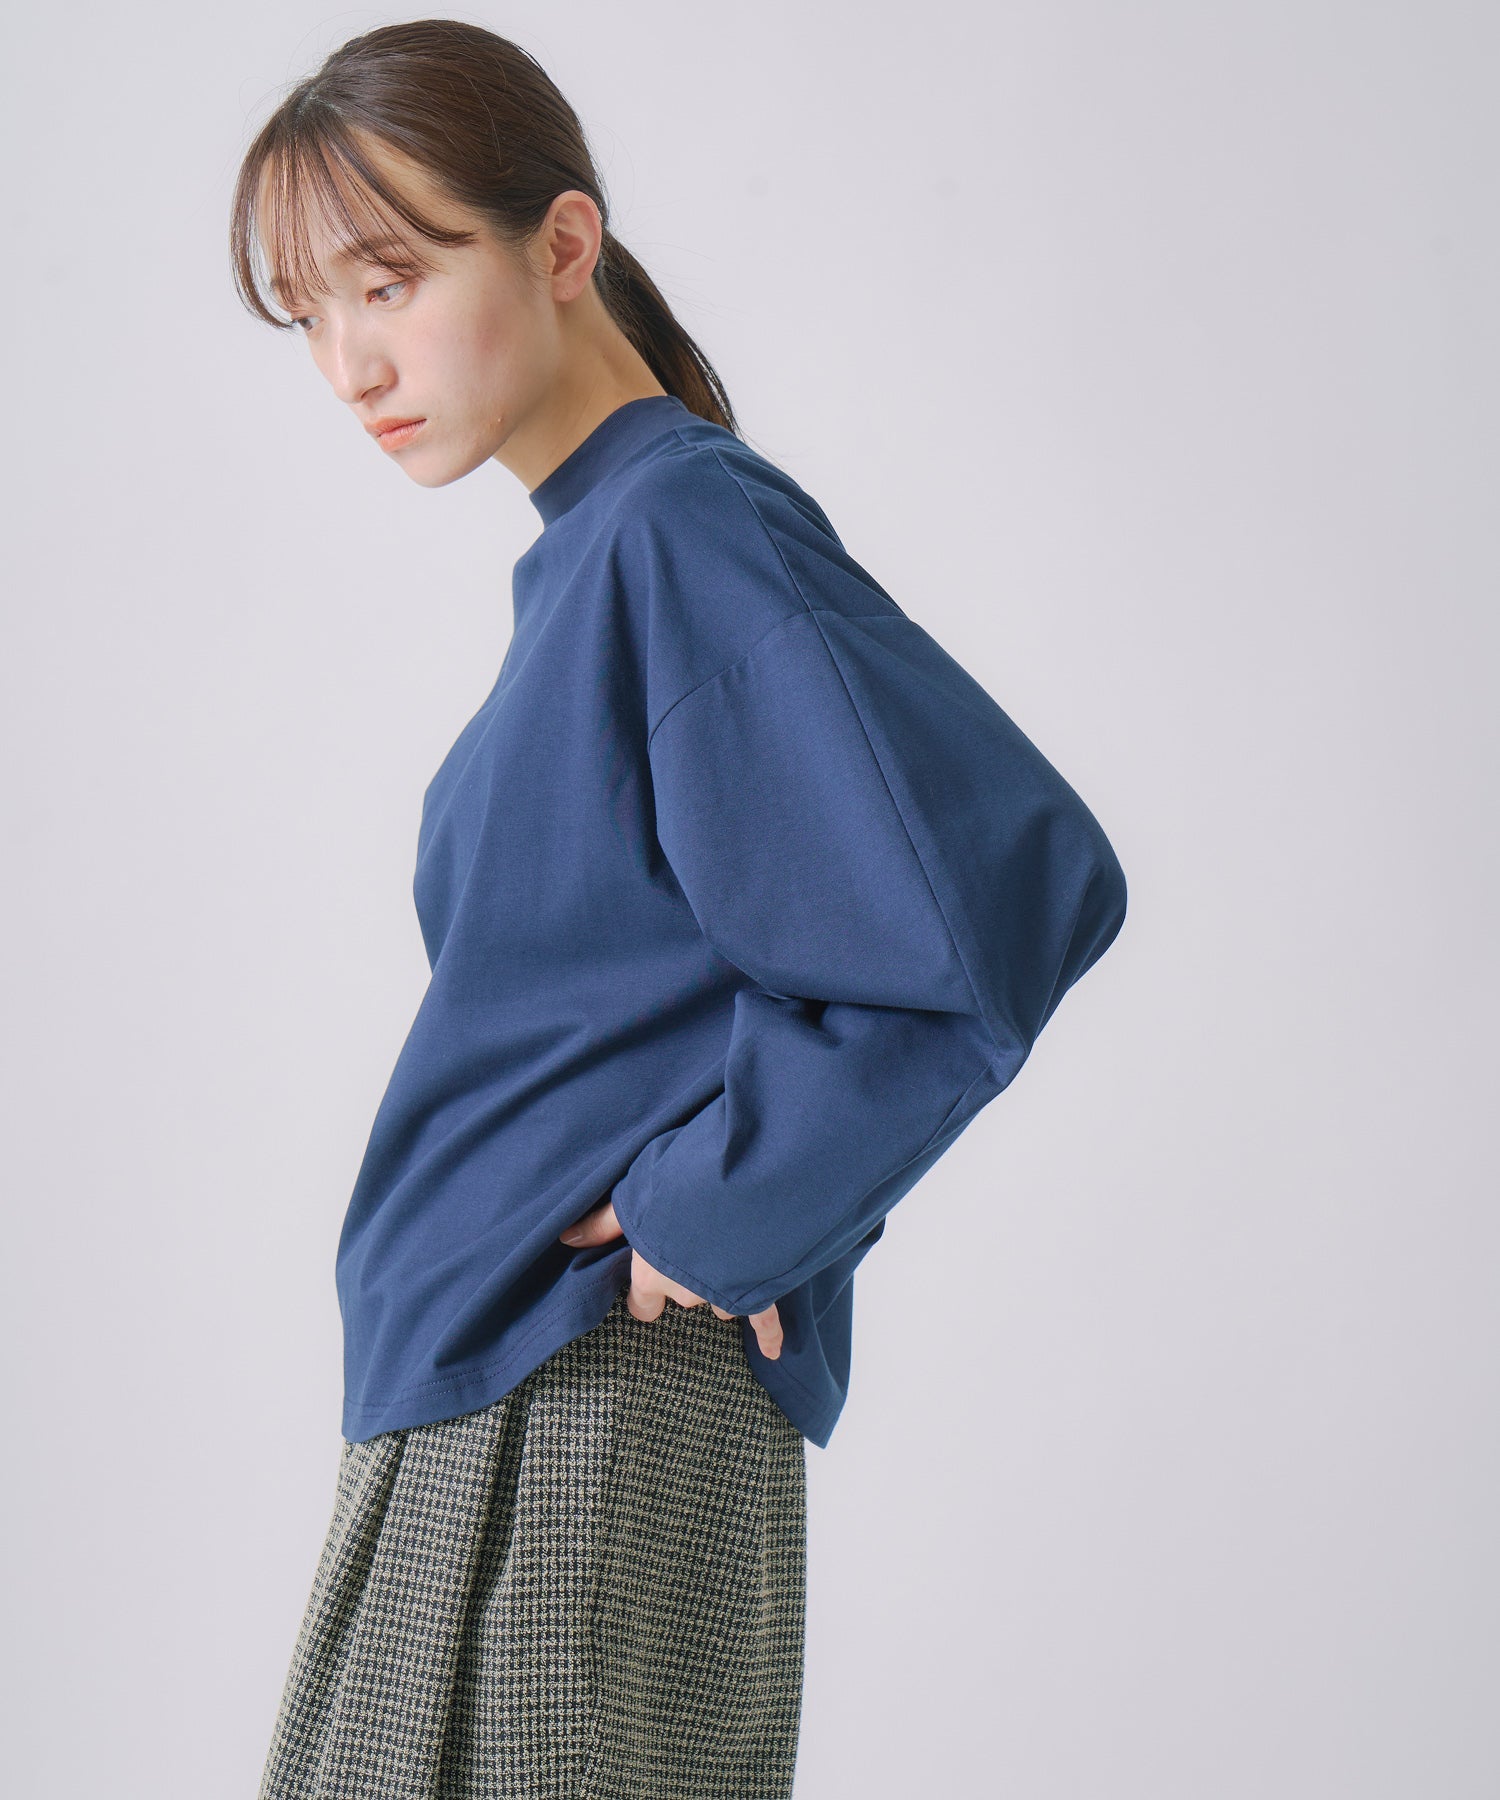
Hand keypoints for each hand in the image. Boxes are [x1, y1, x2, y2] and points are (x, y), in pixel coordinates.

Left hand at [559, 1199, 782, 1360]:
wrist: (735, 1196)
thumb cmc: (678, 1194)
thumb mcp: (631, 1200)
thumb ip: (604, 1223)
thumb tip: (566, 1238)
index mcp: (652, 1276)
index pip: (642, 1303)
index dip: (647, 1291)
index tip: (652, 1278)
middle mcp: (686, 1293)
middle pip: (685, 1296)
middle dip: (691, 1277)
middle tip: (697, 1247)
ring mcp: (724, 1296)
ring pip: (721, 1300)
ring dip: (725, 1284)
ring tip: (732, 1256)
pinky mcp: (758, 1292)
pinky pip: (764, 1318)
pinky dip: (769, 1335)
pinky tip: (772, 1352)